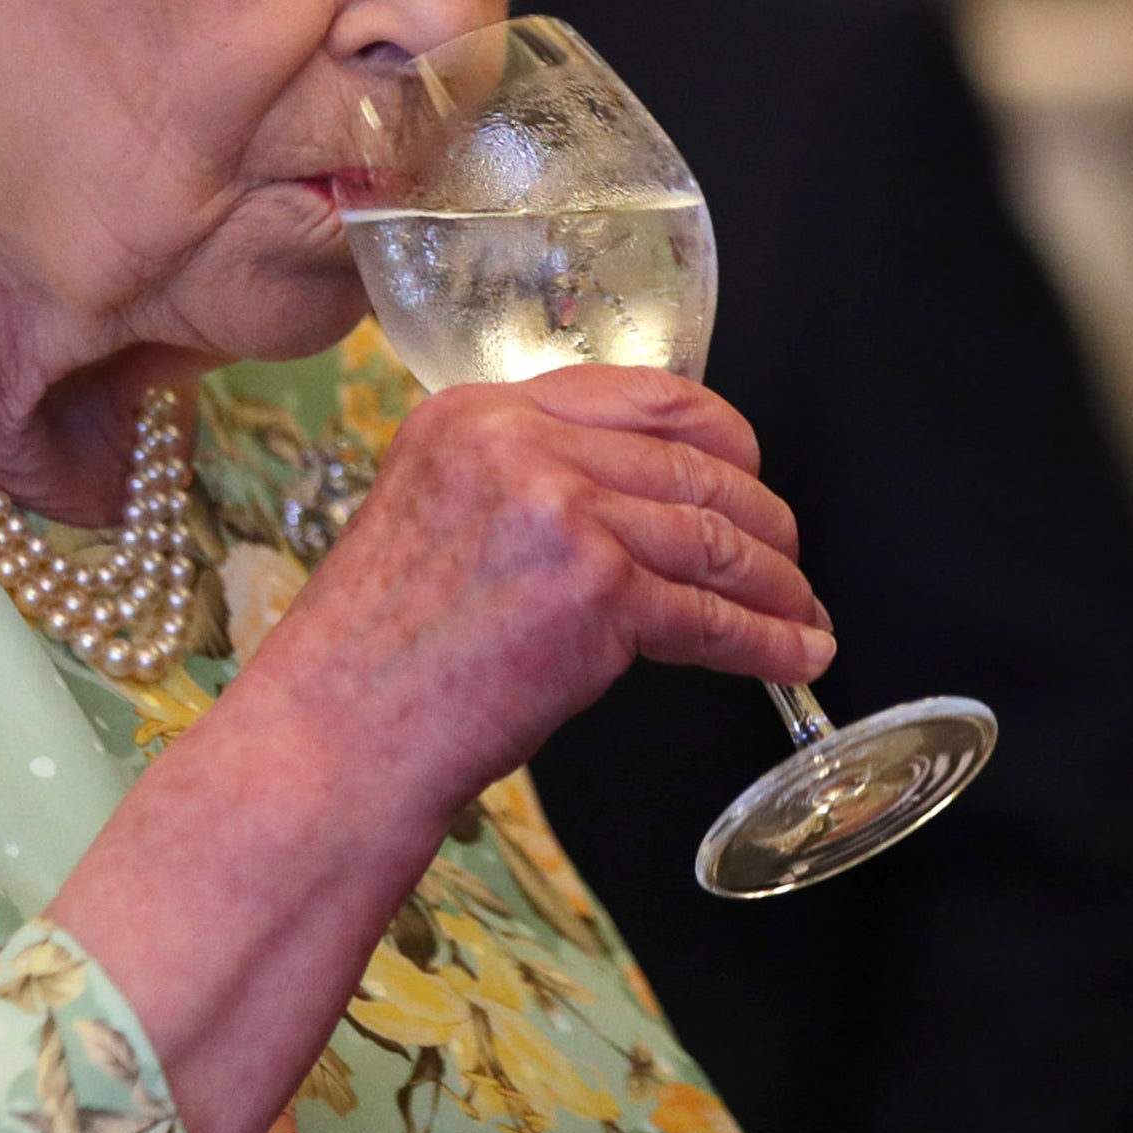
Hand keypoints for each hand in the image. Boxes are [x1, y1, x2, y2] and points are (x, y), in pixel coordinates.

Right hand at [50, 364, 823, 1132]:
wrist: (334, 740)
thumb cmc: (373, 661)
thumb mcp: (431, 520)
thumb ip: (519, 485)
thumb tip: (635, 501)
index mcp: (471, 413)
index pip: (636, 392)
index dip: (716, 435)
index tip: (745, 470)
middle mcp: (516, 444)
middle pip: (691, 459)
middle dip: (761, 515)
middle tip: (787, 557)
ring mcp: (560, 511)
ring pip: (714, 535)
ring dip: (776, 584)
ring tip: (799, 615)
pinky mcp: (595, 591)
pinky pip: (712, 614)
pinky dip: (766, 641)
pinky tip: (791, 657)